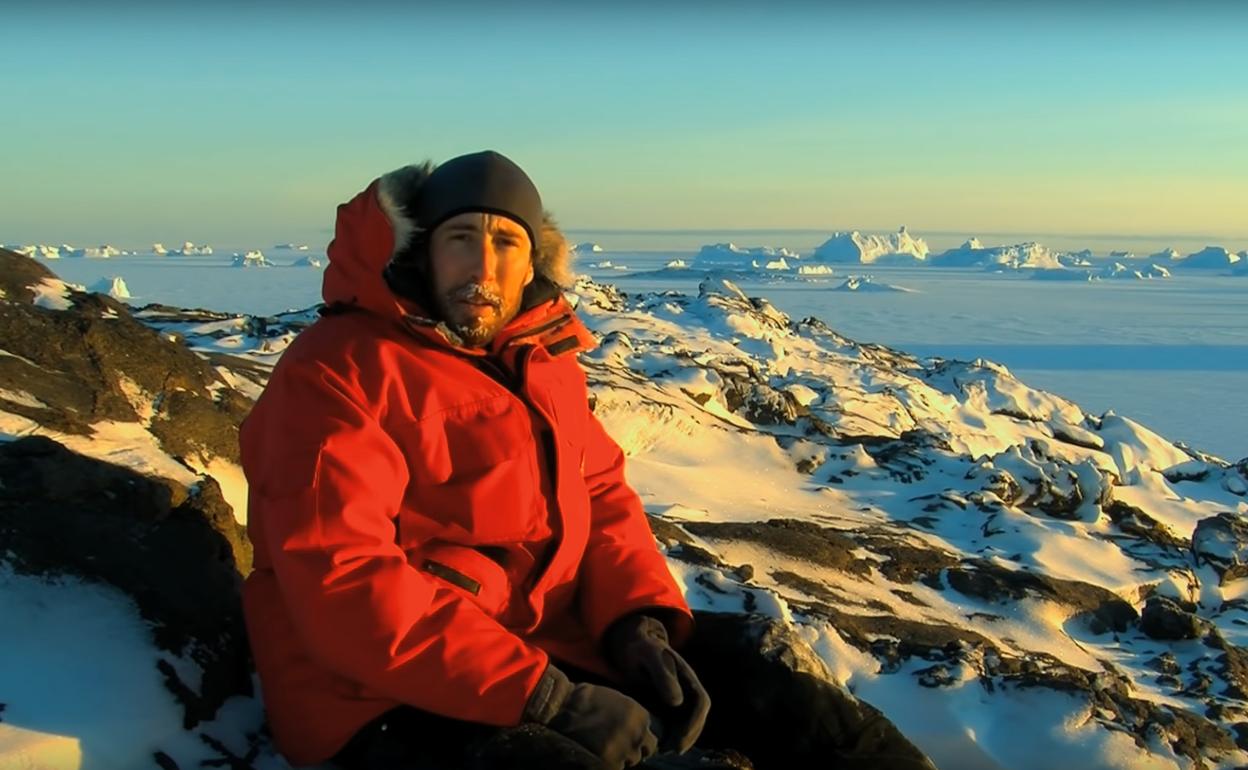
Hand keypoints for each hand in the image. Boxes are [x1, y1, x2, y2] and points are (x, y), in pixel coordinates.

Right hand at [525, 665, 658, 768]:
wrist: (561, 708)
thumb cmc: (586, 700)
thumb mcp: (618, 700)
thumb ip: (633, 718)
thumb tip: (640, 732)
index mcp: (641, 717)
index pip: (651, 737)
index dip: (637, 737)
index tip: (626, 736)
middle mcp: (637, 735)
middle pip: (644, 751)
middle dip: (632, 749)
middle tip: (614, 743)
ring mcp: (624, 751)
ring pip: (630, 761)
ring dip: (620, 757)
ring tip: (602, 746)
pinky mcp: (609, 764)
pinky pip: (616, 768)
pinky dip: (607, 763)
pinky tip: (596, 752)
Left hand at [605, 614, 710, 753]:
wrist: (635, 645)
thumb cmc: (641, 648)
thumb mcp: (648, 656)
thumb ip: (662, 675)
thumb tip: (677, 702)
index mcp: (687, 675)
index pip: (701, 702)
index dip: (694, 722)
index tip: (680, 738)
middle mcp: (688, 687)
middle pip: (698, 716)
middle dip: (688, 735)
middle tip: (672, 750)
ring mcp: (681, 695)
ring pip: (689, 721)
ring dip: (681, 738)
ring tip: (665, 750)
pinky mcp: (671, 702)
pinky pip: (678, 721)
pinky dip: (672, 734)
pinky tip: (660, 743)